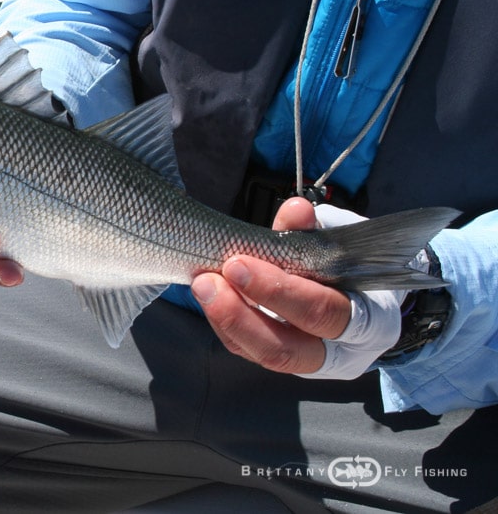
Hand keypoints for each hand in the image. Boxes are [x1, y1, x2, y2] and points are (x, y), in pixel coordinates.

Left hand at [191, 198, 382, 376]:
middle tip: (209, 280)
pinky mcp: (279, 358)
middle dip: (241, 315)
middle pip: (287, 348)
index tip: (239, 263)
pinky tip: (209, 296)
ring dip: (226, 320)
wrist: (363, 299)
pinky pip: (246, 349)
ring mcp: (307, 362)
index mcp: (368, 323)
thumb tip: (295, 210)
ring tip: (202, 286)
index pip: (323, 313)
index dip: (279, 291)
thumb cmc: (351, 267)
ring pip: (262, 355)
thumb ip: (314, 229)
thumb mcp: (339, 243)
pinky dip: (224, 322)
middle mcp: (339, 353)